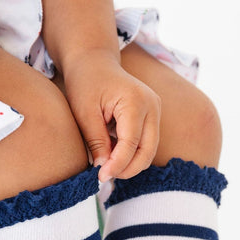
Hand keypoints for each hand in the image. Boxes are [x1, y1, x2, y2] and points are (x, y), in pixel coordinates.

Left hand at [61, 51, 160, 181]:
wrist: (94, 62)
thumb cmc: (86, 82)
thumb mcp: (84, 112)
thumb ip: (96, 141)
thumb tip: (104, 168)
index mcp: (136, 101)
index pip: (131, 143)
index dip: (117, 164)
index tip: (101, 177)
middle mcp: (152, 106)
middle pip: (147, 151)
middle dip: (127, 169)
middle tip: (104, 176)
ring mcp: (155, 111)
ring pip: (149, 151)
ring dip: (129, 164)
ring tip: (106, 165)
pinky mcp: (152, 117)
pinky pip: (145, 144)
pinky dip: (131, 155)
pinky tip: (111, 154)